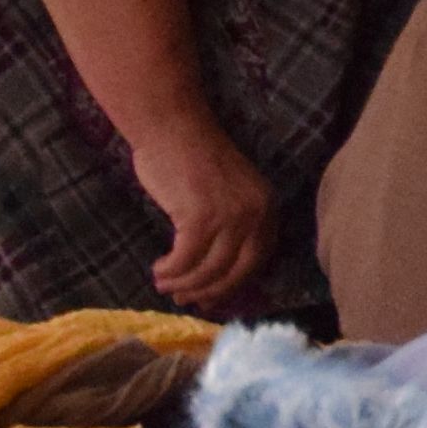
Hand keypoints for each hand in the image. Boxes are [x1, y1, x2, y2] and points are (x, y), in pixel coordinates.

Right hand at [133, 111, 276, 305]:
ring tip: (165, 285)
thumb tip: (215, 273)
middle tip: (185, 300)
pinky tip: (159, 270)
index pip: (258, 259)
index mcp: (267, 206)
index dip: (234, 283)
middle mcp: (256, 212)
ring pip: (209, 270)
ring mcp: (231, 216)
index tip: (212, 297)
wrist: (173, 127)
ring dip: (184, 284)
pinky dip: (171, 271)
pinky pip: (186, 260)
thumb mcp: (226, 194)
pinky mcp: (201, 218)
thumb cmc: (191, 159)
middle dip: (210, 291)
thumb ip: (230, 226)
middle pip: (237, 271)